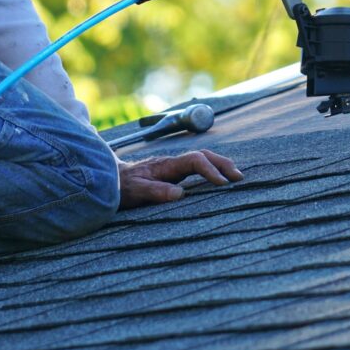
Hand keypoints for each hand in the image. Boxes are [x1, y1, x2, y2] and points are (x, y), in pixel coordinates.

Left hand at [118, 149, 243, 207]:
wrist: (110, 180)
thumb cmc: (122, 187)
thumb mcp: (136, 192)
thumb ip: (156, 191)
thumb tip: (180, 194)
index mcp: (166, 165)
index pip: (194, 160)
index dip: (210, 170)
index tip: (222, 184)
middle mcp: (173, 162)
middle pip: (204, 155)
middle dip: (223, 164)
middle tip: (239, 178)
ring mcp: (174, 167)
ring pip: (203, 159)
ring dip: (220, 165)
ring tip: (236, 177)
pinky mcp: (174, 173)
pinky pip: (198, 167)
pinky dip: (212, 170)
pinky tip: (220, 179)